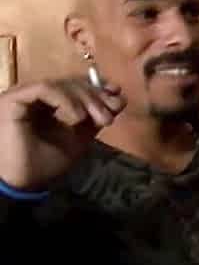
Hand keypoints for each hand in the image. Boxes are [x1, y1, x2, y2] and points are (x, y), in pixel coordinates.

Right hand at [0, 77, 125, 189]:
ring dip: (84, 99)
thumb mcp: (80, 138)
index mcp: (49, 103)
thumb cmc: (47, 163)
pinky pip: (44, 89)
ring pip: (60, 84)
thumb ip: (96, 119)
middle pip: (70, 83)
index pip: (76, 86)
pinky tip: (77, 117)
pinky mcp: (13, 99)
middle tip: (108, 116)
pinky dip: (65, 100)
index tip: (118, 96)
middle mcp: (35, 95)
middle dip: (95, 96)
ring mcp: (23, 95)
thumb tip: (119, 99)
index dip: (98, 88)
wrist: (24, 182)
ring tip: (98, 119)